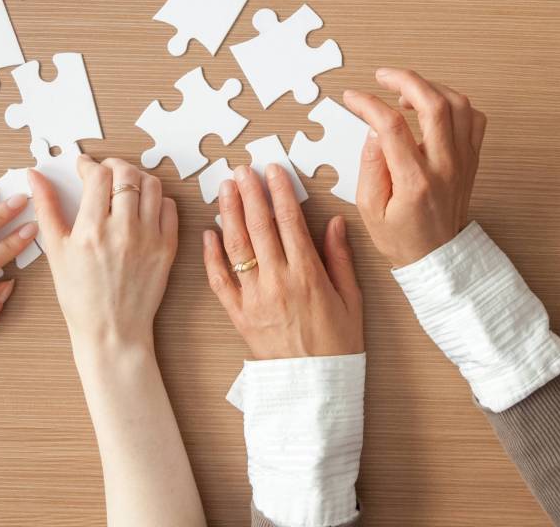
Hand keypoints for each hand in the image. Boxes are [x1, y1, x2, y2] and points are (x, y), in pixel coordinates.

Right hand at [34, 156, 177, 352]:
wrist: (111, 330)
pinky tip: (142, 207)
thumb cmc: (80, 296)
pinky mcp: (167, 247)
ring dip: (137, 178)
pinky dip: (157, 199)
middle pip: (126, 174)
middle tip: (103, 173)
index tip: (83, 167)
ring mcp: (149, 238)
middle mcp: (123, 230)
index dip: (89, 164)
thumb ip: (46, 208)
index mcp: (91, 230)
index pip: (98, 175)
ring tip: (124, 186)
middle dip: (113, 166)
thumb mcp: (56, 252)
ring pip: (152, 185)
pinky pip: (169, 207)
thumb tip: (35, 175)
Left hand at [203, 164, 361, 358]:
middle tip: (243, 170)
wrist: (314, 389)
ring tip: (225, 189)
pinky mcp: (238, 316)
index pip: (290, 222)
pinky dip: (211, 256)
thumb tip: (335, 222)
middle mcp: (278, 282)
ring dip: (229, 214)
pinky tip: (208, 233)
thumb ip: (341, 258)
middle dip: (250, 194)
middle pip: (259, 228)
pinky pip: (219, 281)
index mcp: (308, 275)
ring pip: (237, 248)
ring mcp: (254, 299)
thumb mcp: (352, 299)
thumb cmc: (338, 345)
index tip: (273, 171)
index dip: (279, 192)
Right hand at [343, 69, 487, 266]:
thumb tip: (373, 130)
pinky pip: (474, 118)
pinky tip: (434, 108)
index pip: (391, 126)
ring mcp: (463, 161)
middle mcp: (445, 166)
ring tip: (406, 93)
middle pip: (433, 104)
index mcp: (415, 181)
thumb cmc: (402, 238)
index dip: (368, 104)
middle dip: (405, 80)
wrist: (438, 258)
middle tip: (383, 76)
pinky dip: (455, 104)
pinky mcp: (472, 159)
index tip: (353, 98)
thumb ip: (370, 166)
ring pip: (458, 104)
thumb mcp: (369, 210)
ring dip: (431, 88)